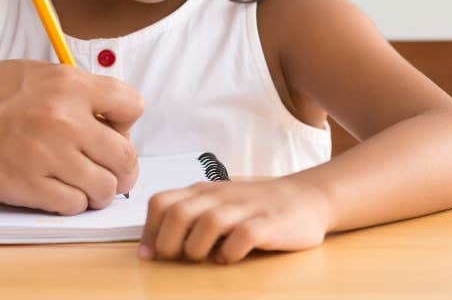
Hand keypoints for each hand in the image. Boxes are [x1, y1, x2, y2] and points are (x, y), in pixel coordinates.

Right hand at [0, 61, 143, 215]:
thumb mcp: (36, 73)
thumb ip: (75, 90)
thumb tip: (108, 115)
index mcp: (69, 84)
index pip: (133, 105)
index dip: (126, 121)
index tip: (113, 128)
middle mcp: (65, 119)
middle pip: (126, 155)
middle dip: (122, 166)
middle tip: (109, 168)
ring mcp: (48, 155)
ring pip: (106, 188)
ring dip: (99, 190)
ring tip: (83, 183)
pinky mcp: (29, 187)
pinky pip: (74, 206)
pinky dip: (72, 203)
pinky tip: (58, 190)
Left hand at [140, 176, 333, 263]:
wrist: (303, 198)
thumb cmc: (251, 207)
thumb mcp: (216, 204)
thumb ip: (188, 218)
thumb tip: (150, 249)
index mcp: (202, 192)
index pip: (161, 202)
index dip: (149, 230)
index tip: (149, 254)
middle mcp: (219, 196)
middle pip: (178, 213)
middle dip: (168, 242)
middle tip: (175, 259)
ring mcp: (244, 208)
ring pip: (208, 222)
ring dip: (197, 247)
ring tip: (202, 258)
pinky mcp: (268, 224)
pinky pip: (243, 237)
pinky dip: (230, 253)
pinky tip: (229, 259)